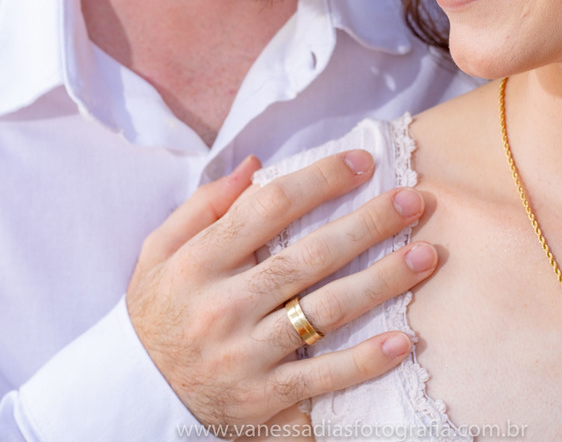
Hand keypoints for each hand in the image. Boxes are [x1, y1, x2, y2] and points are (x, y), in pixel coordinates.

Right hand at [126, 150, 436, 431]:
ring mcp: (245, 356)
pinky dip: (365, 361)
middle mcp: (222, 307)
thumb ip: (202, 206)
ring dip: (382, 282)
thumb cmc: (157, 313)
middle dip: (367, 224)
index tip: (362, 162)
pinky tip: (404, 340)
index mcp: (198, 263)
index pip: (267, 207)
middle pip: (308, 255)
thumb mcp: (158, 253)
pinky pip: (322, 377)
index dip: (319, 179)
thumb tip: (255, 164)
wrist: (136, 397)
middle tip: (413, 201)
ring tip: (426, 255)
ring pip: (326, 312)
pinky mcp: (263, 400)